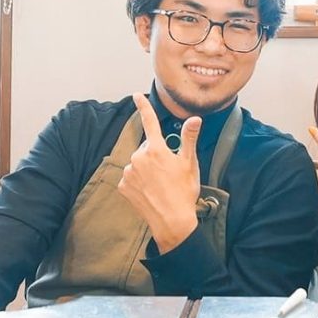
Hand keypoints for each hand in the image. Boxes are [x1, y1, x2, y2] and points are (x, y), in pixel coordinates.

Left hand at [117, 93, 201, 252]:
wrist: (172, 222)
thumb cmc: (184, 192)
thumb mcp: (190, 163)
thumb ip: (188, 138)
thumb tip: (194, 118)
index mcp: (156, 149)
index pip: (149, 122)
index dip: (143, 106)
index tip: (136, 95)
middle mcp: (139, 157)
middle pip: (147, 147)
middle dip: (155, 154)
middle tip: (169, 171)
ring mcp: (130, 172)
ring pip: (138, 163)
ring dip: (146, 168)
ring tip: (160, 184)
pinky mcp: (123, 186)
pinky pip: (131, 177)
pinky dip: (138, 181)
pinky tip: (150, 191)